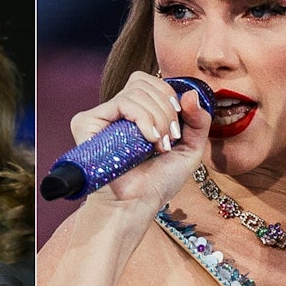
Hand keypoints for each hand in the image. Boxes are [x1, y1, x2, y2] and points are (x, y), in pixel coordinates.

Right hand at [70, 71, 210, 211]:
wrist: (138, 203)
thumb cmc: (158, 182)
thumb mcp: (190, 149)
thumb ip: (198, 120)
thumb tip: (191, 94)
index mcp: (134, 112)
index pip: (149, 82)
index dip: (168, 97)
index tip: (175, 130)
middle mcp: (115, 111)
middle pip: (144, 83)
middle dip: (166, 110)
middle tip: (167, 140)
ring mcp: (100, 116)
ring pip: (136, 92)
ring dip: (157, 118)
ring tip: (157, 146)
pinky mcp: (87, 122)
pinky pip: (122, 103)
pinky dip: (142, 118)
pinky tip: (147, 141)